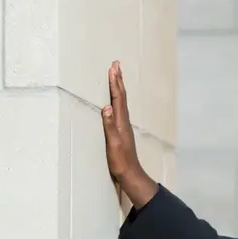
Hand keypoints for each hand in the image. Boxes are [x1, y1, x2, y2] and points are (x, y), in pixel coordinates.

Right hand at [102, 61, 157, 207]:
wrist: (130, 173)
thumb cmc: (121, 161)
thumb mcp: (113, 144)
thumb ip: (109, 126)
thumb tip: (107, 107)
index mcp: (121, 122)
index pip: (118, 98)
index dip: (115, 83)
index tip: (113, 68)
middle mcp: (124, 121)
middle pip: (121, 96)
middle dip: (118, 79)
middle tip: (116, 64)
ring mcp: (124, 125)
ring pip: (121, 101)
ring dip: (118, 87)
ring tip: (116, 76)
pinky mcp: (121, 130)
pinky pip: (119, 109)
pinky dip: (117, 99)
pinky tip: (115, 101)